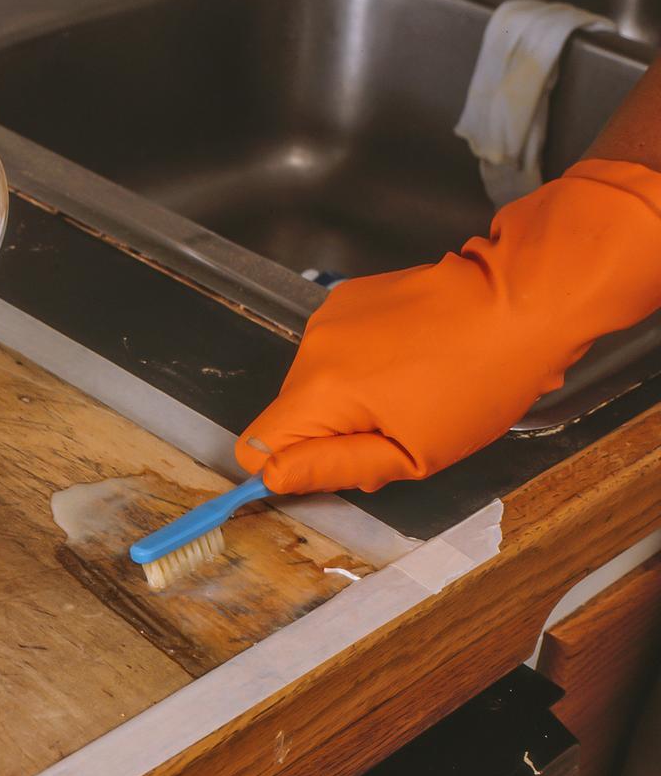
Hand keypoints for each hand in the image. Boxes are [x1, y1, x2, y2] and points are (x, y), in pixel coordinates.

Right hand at [236, 159, 660, 493]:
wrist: (521, 299)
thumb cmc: (480, 381)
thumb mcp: (414, 453)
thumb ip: (334, 469)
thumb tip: (272, 478)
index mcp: (321, 392)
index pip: (253, 446)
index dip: (285, 467)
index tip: (330, 467)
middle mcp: (312, 347)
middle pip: (288, 413)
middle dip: (328, 431)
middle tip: (393, 428)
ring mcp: (328, 316)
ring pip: (313, 381)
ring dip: (347, 396)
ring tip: (408, 388)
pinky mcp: (347, 297)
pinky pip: (333, 348)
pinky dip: (360, 360)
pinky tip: (408, 357)